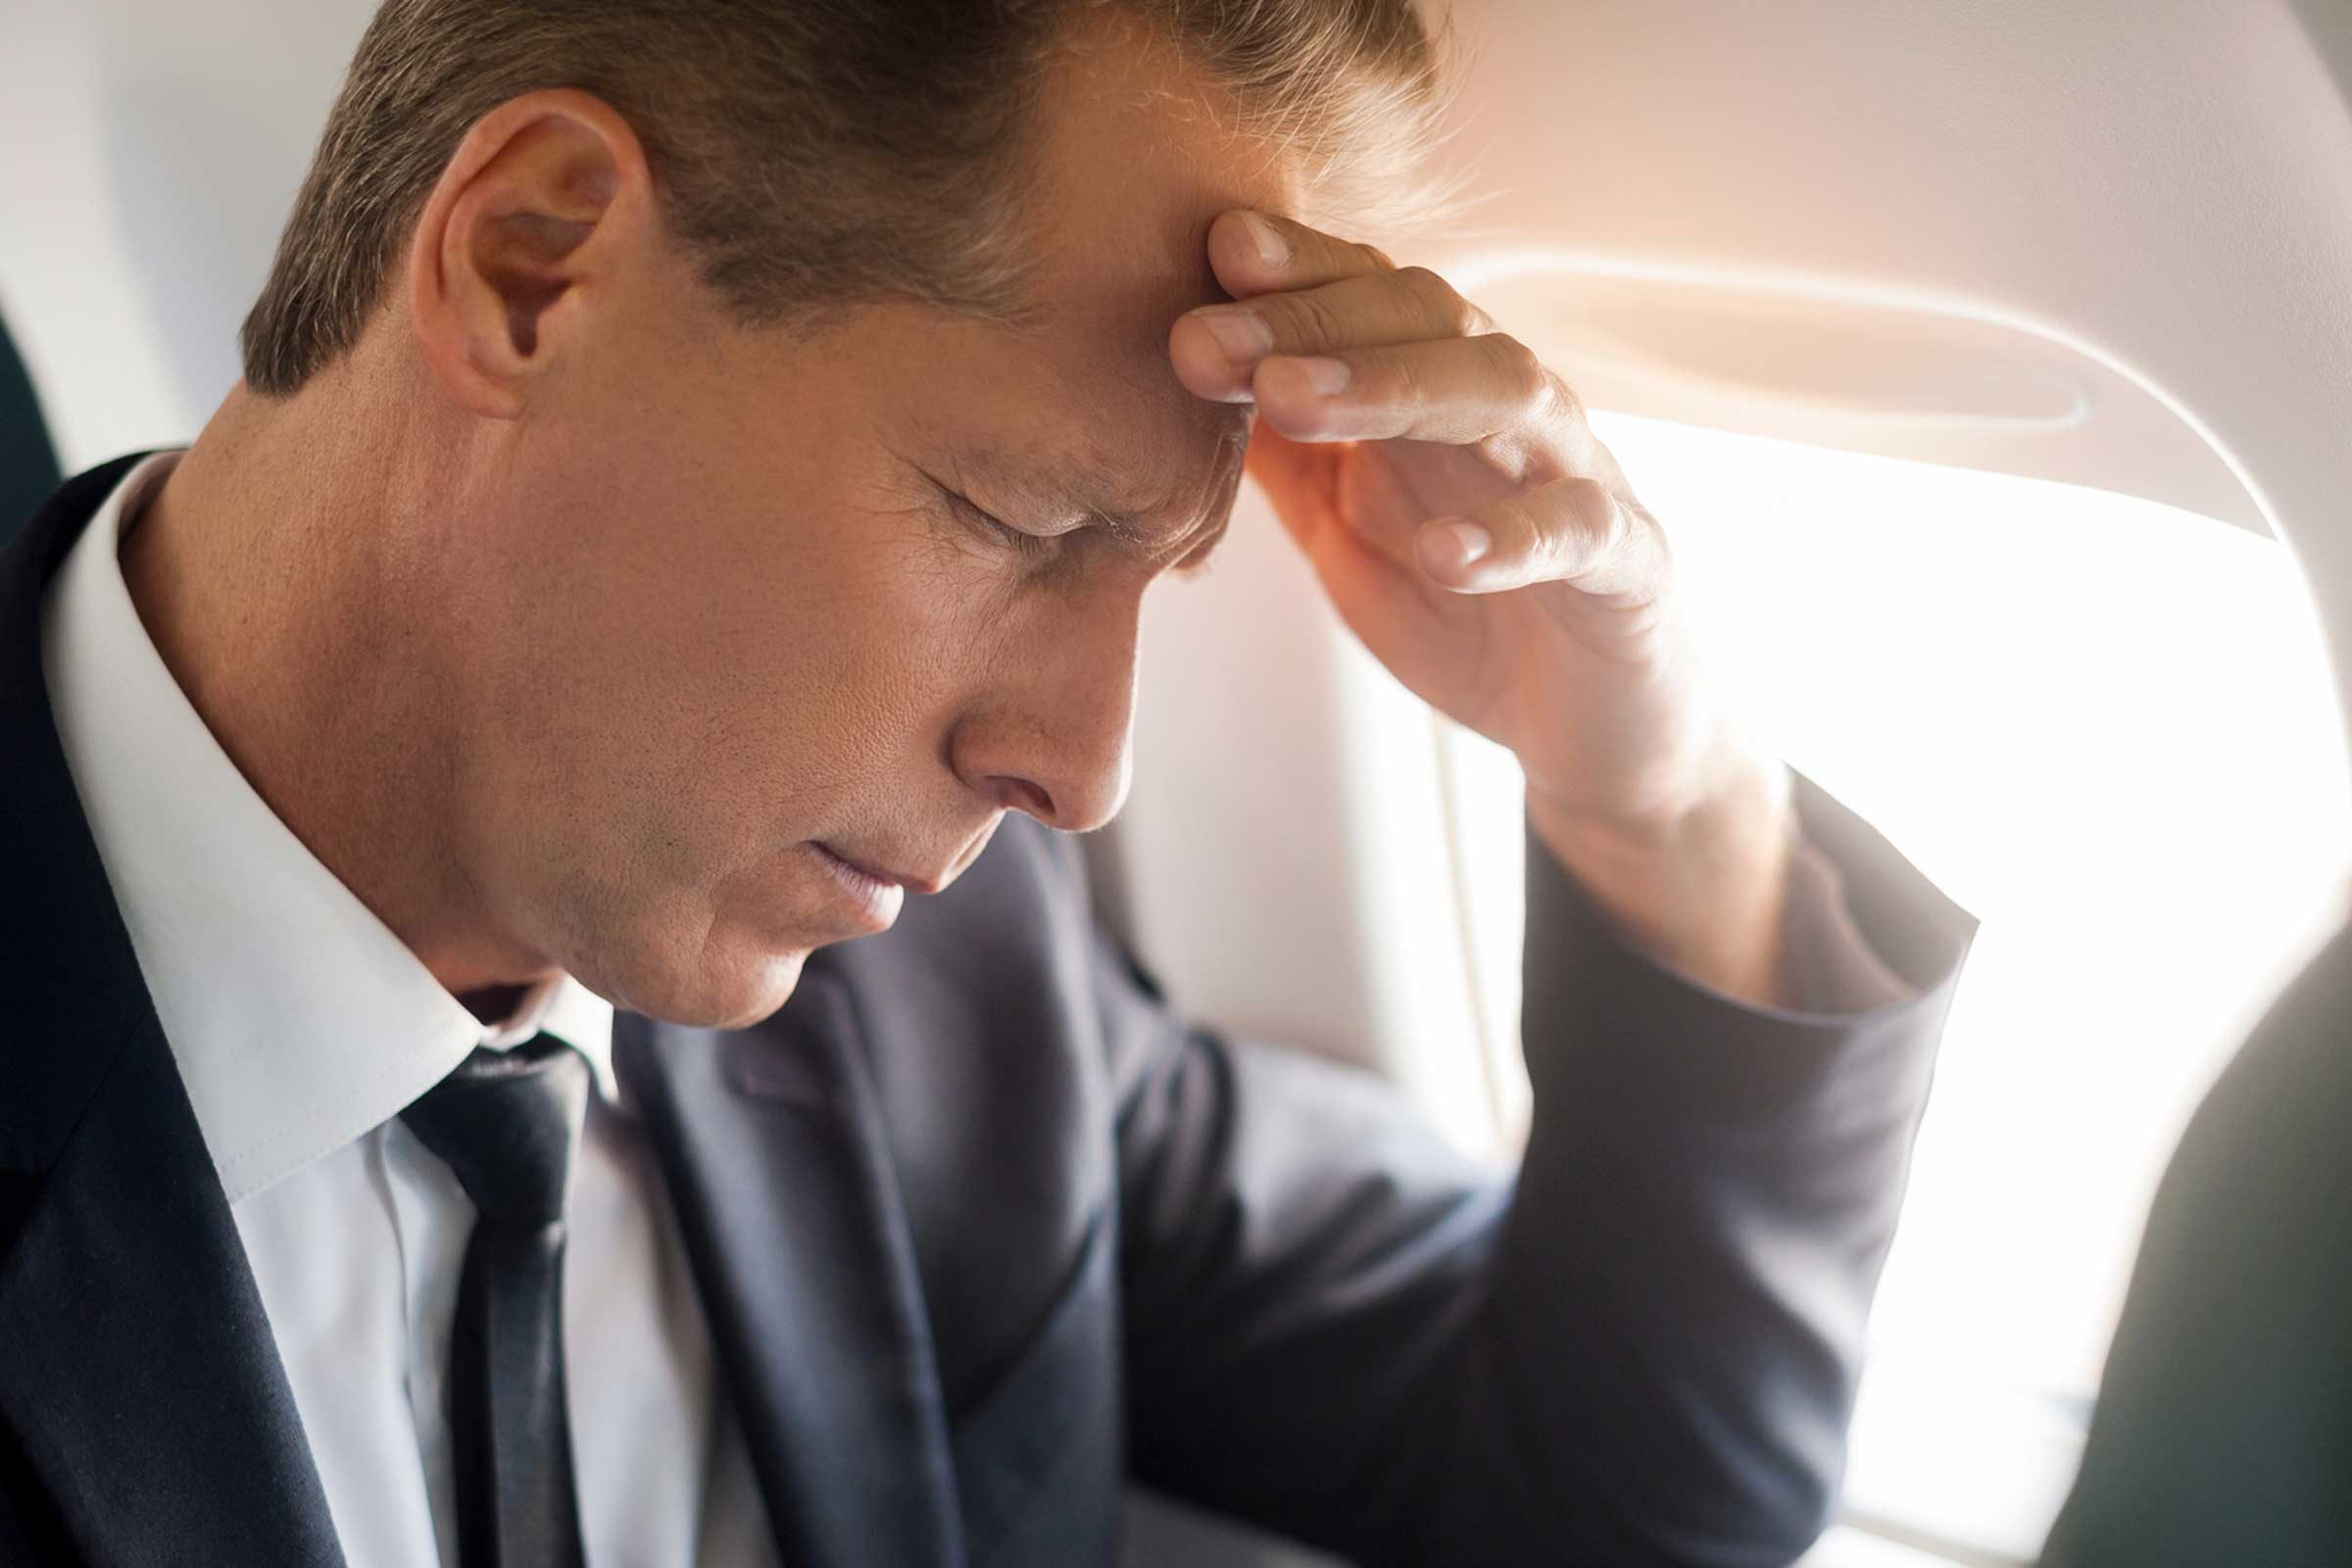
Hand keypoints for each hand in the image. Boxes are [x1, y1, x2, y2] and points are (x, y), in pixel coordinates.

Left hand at [1169, 210, 1795, 1003]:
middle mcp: (1514, 411)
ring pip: (1507, 391)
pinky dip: (1513, 535)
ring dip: (1393, 385)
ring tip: (1288, 398)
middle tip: (1201, 341)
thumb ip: (1282, 462)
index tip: (1212, 249)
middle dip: (1309, 321)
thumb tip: (1181, 381)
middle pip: (1427, 318)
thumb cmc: (1466, 615)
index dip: (1297, 269)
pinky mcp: (1629, 567)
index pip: (1373, 296)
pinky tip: (1442, 552)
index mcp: (1440, 393)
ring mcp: (1578, 477)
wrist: (1594, 730)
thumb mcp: (1346, 534)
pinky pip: (1581, 531)